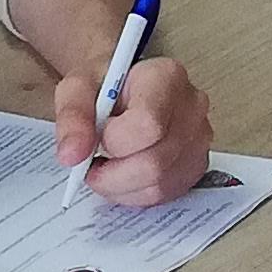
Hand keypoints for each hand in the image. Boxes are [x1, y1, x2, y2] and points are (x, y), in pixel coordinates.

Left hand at [54, 51, 209, 206]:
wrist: (123, 89)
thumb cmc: (105, 85)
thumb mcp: (77, 88)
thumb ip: (73, 117)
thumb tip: (72, 155)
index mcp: (165, 77)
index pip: (148, 124)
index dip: (114, 142)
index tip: (97, 137)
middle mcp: (191, 106)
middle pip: (154, 162)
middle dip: (112, 174)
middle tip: (92, 165)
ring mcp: (199, 138)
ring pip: (160, 183)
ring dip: (121, 186)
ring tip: (107, 166)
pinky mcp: (197, 164)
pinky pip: (166, 194)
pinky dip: (135, 193)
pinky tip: (123, 175)